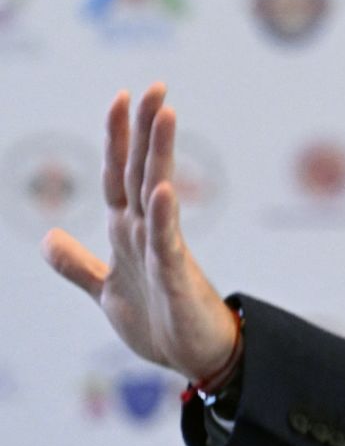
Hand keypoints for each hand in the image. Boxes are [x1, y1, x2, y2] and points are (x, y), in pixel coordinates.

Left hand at [41, 83, 237, 381]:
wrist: (196, 359)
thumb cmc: (159, 322)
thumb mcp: (105, 290)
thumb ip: (78, 264)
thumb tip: (48, 237)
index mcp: (130, 231)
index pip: (119, 174)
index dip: (117, 138)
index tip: (121, 97)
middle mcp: (149, 232)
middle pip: (143, 171)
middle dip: (145, 129)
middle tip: (156, 87)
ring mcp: (164, 251)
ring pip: (159, 193)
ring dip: (160, 154)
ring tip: (165, 115)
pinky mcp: (176, 278)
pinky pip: (168, 242)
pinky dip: (165, 215)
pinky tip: (164, 189)